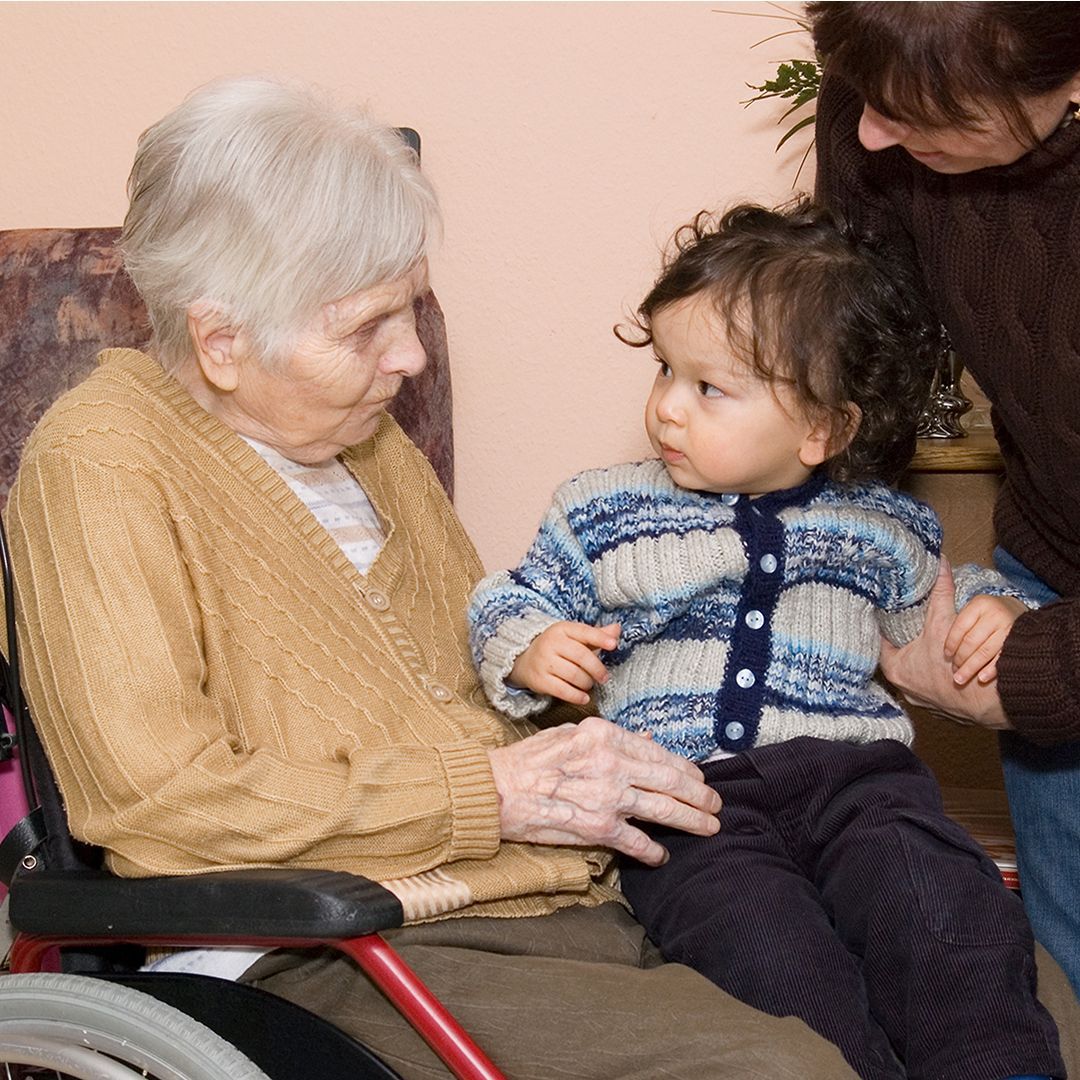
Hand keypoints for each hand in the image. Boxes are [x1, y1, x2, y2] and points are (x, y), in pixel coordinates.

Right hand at [487, 715, 721, 865]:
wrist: (497, 789)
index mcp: (605, 735)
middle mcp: (612, 763)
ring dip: (692, 820)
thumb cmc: (530, 760)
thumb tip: (648, 740)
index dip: (685, 768)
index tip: (698, 778)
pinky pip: (637, 841)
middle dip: (700, 795)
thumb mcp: (571, 733)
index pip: (659, 752)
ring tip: (708, 827)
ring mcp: (607, 796)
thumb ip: (612, 738)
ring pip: (664, 809)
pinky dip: (653, 850)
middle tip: (716, 804)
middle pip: (671, 780)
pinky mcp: (597, 827)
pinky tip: (662, 854)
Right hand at [510, 621, 620, 705]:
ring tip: (589, 684)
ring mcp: (544, 661)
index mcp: (562, 629)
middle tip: (604, 677)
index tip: (613, 645)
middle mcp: (551, 643)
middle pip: (581, 656)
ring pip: (573, 675)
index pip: (584, 632)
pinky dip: (577, 696)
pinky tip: (584, 697)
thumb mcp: (574, 637)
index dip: (600, 638)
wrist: (524, 659)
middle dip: (597, 669)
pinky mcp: (539, 680)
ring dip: (587, 683)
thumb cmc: (557, 648)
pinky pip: (562, 690)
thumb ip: (596, 635)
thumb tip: (617, 629)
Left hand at [879, 560, 1012, 730]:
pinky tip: (942, 667)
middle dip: (903, 645)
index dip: (885, 629)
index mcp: (896, 670)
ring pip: (915, 676)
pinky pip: (932, 689)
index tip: (888, 617)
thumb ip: (940, 593)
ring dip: (920, 663)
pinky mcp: (939, 709)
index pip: (881, 645)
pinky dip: (936, 678)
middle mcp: (905, 690)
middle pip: (897, 661)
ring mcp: (921, 702)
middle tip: (907, 628)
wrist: (992, 698)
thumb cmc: (960, 663)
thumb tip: (939, 562)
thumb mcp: (944, 622)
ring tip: (924, 646)